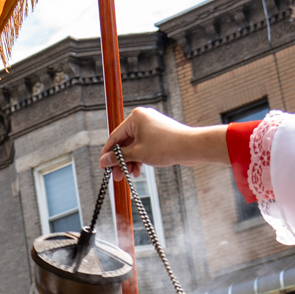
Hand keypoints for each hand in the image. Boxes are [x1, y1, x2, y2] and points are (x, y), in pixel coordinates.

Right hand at [99, 107, 229, 175]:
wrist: (191, 147)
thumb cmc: (166, 146)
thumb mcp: (138, 154)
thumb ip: (119, 157)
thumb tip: (104, 161)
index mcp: (135, 118)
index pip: (115, 137)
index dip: (108, 153)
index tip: (103, 166)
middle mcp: (142, 119)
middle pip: (124, 142)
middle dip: (121, 160)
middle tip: (117, 175)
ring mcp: (151, 126)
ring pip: (134, 146)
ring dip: (130, 161)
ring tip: (130, 174)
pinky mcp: (158, 134)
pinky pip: (143, 146)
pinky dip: (140, 157)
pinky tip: (139, 170)